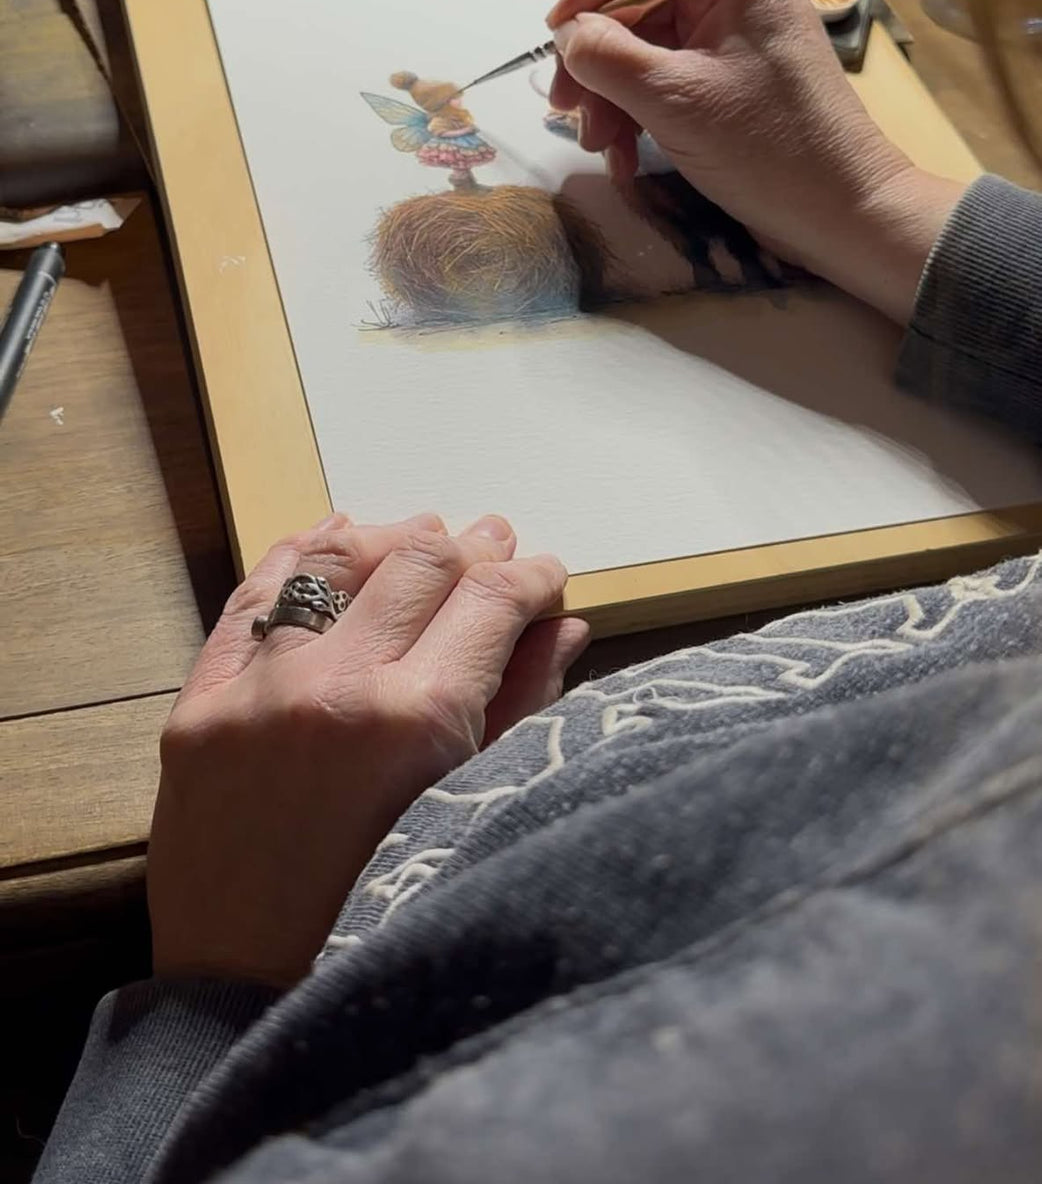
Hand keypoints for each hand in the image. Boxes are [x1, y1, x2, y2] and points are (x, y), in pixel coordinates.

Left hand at [148, 510, 585, 987]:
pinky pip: (254, 592)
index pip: (489, 600)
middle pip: (420, 560)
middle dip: (472, 549)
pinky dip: (300, 556)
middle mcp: (333, 685)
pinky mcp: (198, 700)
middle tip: (495, 552)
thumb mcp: (464, 811)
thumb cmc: (374, 913)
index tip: (545, 578)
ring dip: (390, 539)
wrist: (247, 986)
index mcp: (415, 722)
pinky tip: (335, 541)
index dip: (530, 577)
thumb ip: (519, 709)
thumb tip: (561, 627)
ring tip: (422, 542)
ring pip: (335, 557)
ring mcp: (255, 688)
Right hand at [547, 0, 962, 324]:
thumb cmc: (769, 148)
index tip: (564, 33)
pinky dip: (637, 111)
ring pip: (645, 42)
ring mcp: (733, 37)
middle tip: (565, 105)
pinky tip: (626, 156)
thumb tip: (567, 35)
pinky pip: (666, 76)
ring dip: (610, 91)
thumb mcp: (673, 99)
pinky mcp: (731, 79)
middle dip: (595, 51)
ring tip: (601, 145)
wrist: (846, 212)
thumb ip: (606, 56)